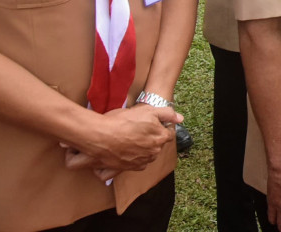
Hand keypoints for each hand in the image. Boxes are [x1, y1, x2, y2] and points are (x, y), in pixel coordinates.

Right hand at [63, 105, 180, 174]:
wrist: (100, 136)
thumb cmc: (123, 121)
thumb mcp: (148, 110)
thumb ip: (167, 114)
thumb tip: (180, 119)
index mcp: (160, 139)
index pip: (168, 134)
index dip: (161, 127)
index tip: (153, 124)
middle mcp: (152, 153)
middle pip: (156, 145)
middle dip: (150, 138)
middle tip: (138, 130)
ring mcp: (139, 162)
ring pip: (145, 156)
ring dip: (141, 149)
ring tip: (129, 139)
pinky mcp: (126, 169)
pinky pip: (132, 164)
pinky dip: (130, 159)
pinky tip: (123, 151)